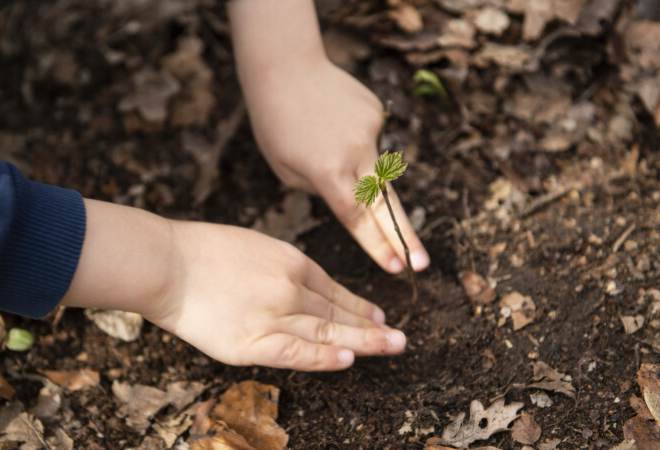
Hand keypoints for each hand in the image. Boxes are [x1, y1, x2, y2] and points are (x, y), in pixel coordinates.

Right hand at [62, 200, 406, 370]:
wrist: (166, 263)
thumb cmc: (200, 252)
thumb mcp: (252, 245)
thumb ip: (279, 268)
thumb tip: (300, 287)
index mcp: (291, 260)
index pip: (333, 288)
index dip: (358, 304)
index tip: (377, 314)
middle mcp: (291, 287)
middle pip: (338, 312)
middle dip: (372, 325)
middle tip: (400, 338)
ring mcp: (275, 314)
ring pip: (328, 333)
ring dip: (364, 341)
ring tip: (392, 347)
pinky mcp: (253, 342)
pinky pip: (298, 353)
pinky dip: (325, 359)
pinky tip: (350, 361)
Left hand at [242, 59, 429, 273]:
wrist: (285, 68)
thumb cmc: (276, 123)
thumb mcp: (287, 170)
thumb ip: (323, 190)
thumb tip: (353, 198)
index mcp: (328, 172)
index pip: (357, 219)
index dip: (378, 247)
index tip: (397, 269)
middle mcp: (355, 153)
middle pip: (385, 206)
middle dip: (405, 239)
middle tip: (422, 265)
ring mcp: (371, 130)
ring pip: (376, 167)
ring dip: (361, 171)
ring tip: (323, 142)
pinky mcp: (377, 112)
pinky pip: (369, 139)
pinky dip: (354, 140)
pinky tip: (331, 121)